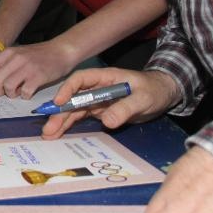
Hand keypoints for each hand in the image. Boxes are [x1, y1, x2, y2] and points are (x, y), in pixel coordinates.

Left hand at [0, 39, 74, 98]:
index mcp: (8, 53)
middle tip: (5, 93)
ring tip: (19, 91)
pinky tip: (29, 91)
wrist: (62, 50)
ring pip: (8, 88)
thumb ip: (3, 67)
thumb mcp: (18, 56)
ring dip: (12, 94)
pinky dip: (25, 96)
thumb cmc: (39, 56)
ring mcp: (27, 67)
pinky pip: (25, 93)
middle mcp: (15, 59)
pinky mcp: (38, 76)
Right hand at [40, 68, 180, 139]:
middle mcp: (97, 88)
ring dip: (62, 121)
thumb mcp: (143, 98)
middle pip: (74, 98)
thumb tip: (106, 121)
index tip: (59, 102)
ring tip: (49, 135)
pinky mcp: (100, 111)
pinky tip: (60, 134)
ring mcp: (97, 100)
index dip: (68, 90)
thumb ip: (125, 107)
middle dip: (60, 113)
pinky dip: (71, 125)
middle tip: (49, 129)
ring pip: (75, 110)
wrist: (164, 95)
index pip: (81, 80)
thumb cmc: (154, 90)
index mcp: (105, 78)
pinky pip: (82, 118)